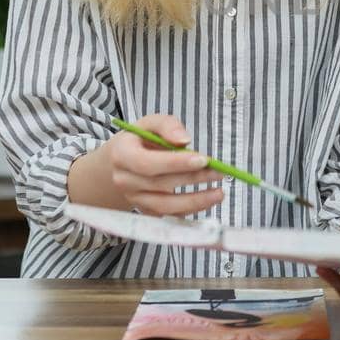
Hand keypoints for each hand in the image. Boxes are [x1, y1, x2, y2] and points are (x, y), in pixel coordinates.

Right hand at [99, 113, 224, 216]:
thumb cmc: (140, 141)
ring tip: (218, 193)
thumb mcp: (150, 124)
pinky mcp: (145, 210)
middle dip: (193, 178)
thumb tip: (184, 140)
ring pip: (165, 205)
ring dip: (195, 201)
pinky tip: (207, 201)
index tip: (203, 160)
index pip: (148, 163)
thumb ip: (167, 126)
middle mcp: (124, 180)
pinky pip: (168, 215)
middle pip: (161, 184)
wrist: (120, 163)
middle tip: (219, 172)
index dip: (176, 163)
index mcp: (122, 155)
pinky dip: (190, 210)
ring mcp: (134, 199)